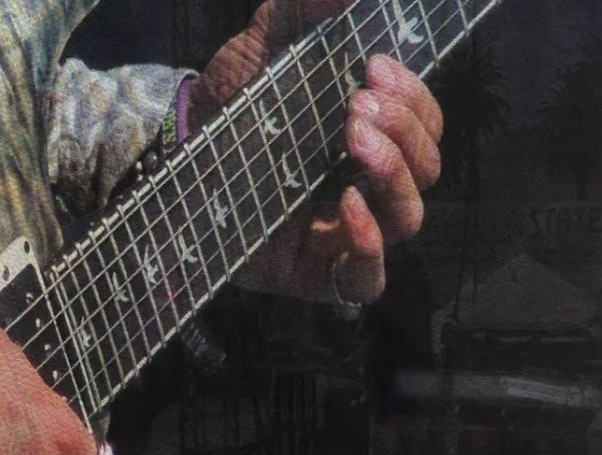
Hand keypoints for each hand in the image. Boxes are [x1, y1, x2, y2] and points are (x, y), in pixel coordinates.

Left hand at [195, 1, 443, 307]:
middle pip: (427, 167)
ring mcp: (344, 232)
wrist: (174, 153)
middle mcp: (368, 184)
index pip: (426, 125)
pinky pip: (367, 281)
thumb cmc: (231, 103)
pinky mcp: (314, 273)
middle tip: (357, 105)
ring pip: (409, 217)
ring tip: (353, 140)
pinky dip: (370, 246)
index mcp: (373, 135)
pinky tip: (346, 207)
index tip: (374, 66)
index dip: (415, 97)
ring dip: (394, 173)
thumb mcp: (265, 43)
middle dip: (404, 129)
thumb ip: (305, 9)